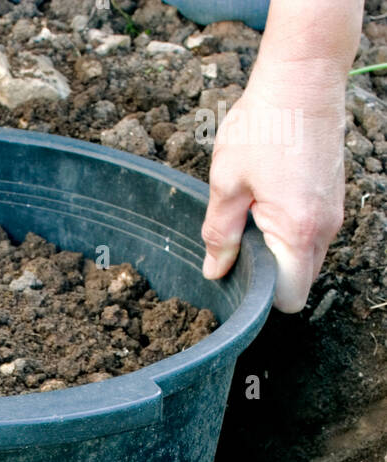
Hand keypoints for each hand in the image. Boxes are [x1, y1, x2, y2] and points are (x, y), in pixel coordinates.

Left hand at [200, 62, 346, 313]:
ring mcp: (333, 213)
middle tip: (240, 239)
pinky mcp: (333, 197)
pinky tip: (268, 199)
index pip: (287, 298)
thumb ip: (220, 234)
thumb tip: (215, 271)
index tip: (238, 275)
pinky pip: (311, 233)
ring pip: (305, 257)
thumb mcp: (227, 183)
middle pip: (298, 281)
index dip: (261, 296)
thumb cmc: (265, 123)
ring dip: (278, 249)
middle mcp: (324, 228)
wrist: (305, 76)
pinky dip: (289, 230)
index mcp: (298, 231)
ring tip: (253, 213)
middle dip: (268, 273)